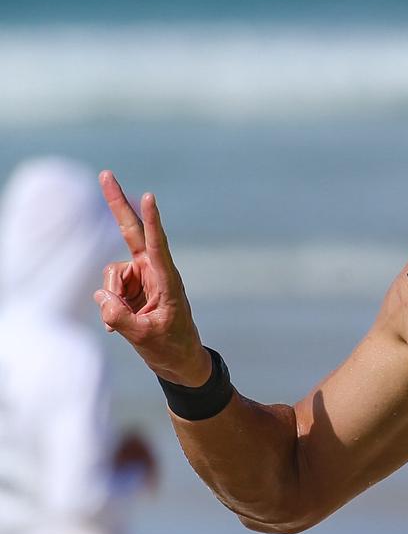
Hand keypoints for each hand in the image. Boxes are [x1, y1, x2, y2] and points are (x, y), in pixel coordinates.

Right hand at [93, 171, 210, 385]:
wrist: (179, 360)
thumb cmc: (170, 347)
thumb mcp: (145, 337)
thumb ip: (121, 319)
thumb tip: (102, 297)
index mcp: (167, 279)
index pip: (157, 245)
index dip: (152, 221)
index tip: (149, 197)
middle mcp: (154, 271)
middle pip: (131, 231)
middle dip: (117, 203)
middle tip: (105, 173)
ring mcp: (141, 277)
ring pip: (111, 275)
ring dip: (112, 298)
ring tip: (131, 320)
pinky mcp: (131, 286)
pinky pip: (108, 290)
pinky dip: (110, 306)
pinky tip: (123, 322)